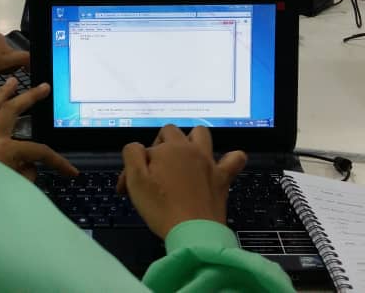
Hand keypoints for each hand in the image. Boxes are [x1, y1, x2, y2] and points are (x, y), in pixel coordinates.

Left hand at [0, 79, 77, 181]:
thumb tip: (30, 167)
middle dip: (30, 97)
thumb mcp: (9, 189)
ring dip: (3, 92)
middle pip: (13, 109)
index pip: (39, 151)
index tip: (71, 172)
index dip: (58, 162)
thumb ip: (24, 177)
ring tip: (13, 81)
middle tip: (44, 87)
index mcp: (3, 150)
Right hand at [117, 125, 245, 239]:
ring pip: (201, 134)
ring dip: (192, 139)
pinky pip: (235, 158)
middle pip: (171, 132)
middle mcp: (189, 149)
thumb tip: (136, 147)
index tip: (129, 186)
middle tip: (154, 169)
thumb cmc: (161, 207)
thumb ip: (132, 155)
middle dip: (159, 145)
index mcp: (167, 149)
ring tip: (184, 156)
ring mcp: (208, 161)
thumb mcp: (136, 180)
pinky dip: (230, 158)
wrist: (192, 231)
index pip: (144, 148)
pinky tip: (222, 163)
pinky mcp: (222, 177)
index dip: (135, 165)